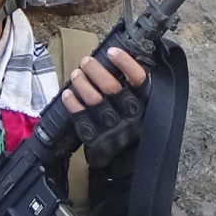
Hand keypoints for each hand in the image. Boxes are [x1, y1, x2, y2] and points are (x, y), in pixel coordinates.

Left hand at [61, 47, 149, 167]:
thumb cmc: (137, 127)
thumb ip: (138, 86)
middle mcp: (131, 117)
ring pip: (95, 102)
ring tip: (76, 73)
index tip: (112, 51)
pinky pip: (82, 119)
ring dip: (83, 84)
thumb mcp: (147, 107)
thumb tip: (121, 56)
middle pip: (112, 89)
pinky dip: (73, 104)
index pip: (139, 80)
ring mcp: (113, 130)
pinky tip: (68, 93)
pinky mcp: (96, 139)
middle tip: (86, 60)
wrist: (131, 164)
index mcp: (147, 105)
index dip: (126, 63)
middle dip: (96, 71)